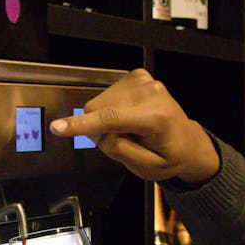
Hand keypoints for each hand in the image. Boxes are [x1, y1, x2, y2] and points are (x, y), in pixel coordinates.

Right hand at [50, 68, 219, 183]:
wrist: (187, 141)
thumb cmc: (168, 157)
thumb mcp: (145, 168)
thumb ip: (118, 150)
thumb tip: (95, 132)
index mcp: (154, 119)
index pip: (110, 120)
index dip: (81, 125)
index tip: (57, 128)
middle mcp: (150, 93)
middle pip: (98, 109)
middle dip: (100, 128)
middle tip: (124, 140)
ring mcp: (144, 81)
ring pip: (100, 101)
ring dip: (107, 118)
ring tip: (131, 129)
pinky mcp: (138, 76)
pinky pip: (108, 93)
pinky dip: (112, 107)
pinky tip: (130, 115)